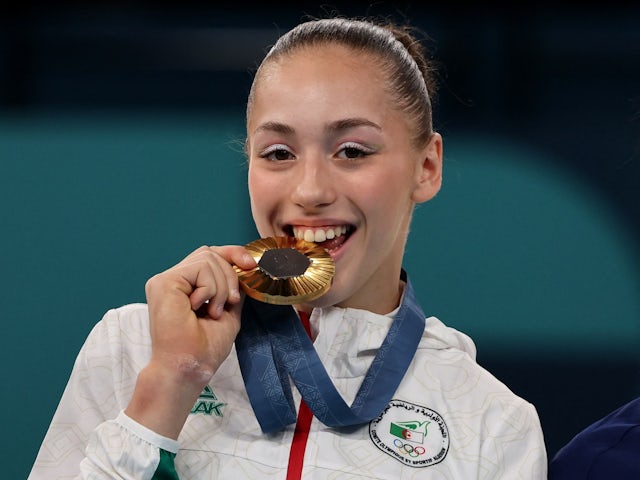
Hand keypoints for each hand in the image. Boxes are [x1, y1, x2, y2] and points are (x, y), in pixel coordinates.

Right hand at [125, 245, 255, 437]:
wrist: (189, 368)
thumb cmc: (205, 348)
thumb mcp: (228, 310)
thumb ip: (232, 288)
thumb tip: (243, 267)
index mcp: (184, 286)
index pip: (209, 255)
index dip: (233, 254)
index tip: (250, 266)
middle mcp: (172, 280)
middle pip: (210, 252)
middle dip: (230, 275)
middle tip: (230, 303)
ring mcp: (165, 280)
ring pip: (208, 258)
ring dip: (222, 287)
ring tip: (213, 312)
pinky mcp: (164, 282)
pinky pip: (200, 268)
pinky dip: (211, 288)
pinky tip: (201, 309)